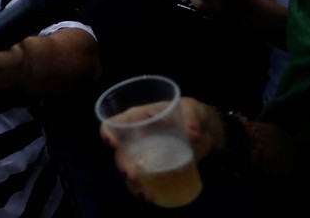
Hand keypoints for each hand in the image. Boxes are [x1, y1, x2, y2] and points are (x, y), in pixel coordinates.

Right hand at [100, 97, 220, 201]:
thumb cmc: (189, 113)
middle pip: (121, 152)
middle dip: (124, 165)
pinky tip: (152, 198)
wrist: (201, 132)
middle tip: (132, 176)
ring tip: (145, 195)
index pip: (115, 123)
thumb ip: (193, 118)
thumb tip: (193, 133)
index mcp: (138, 118)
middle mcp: (135, 138)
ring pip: (129, 170)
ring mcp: (143, 155)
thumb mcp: (193, 110)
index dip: (108, 132)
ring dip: (132, 184)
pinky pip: (142, 182)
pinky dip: (143, 191)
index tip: (111, 143)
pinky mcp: (153, 170)